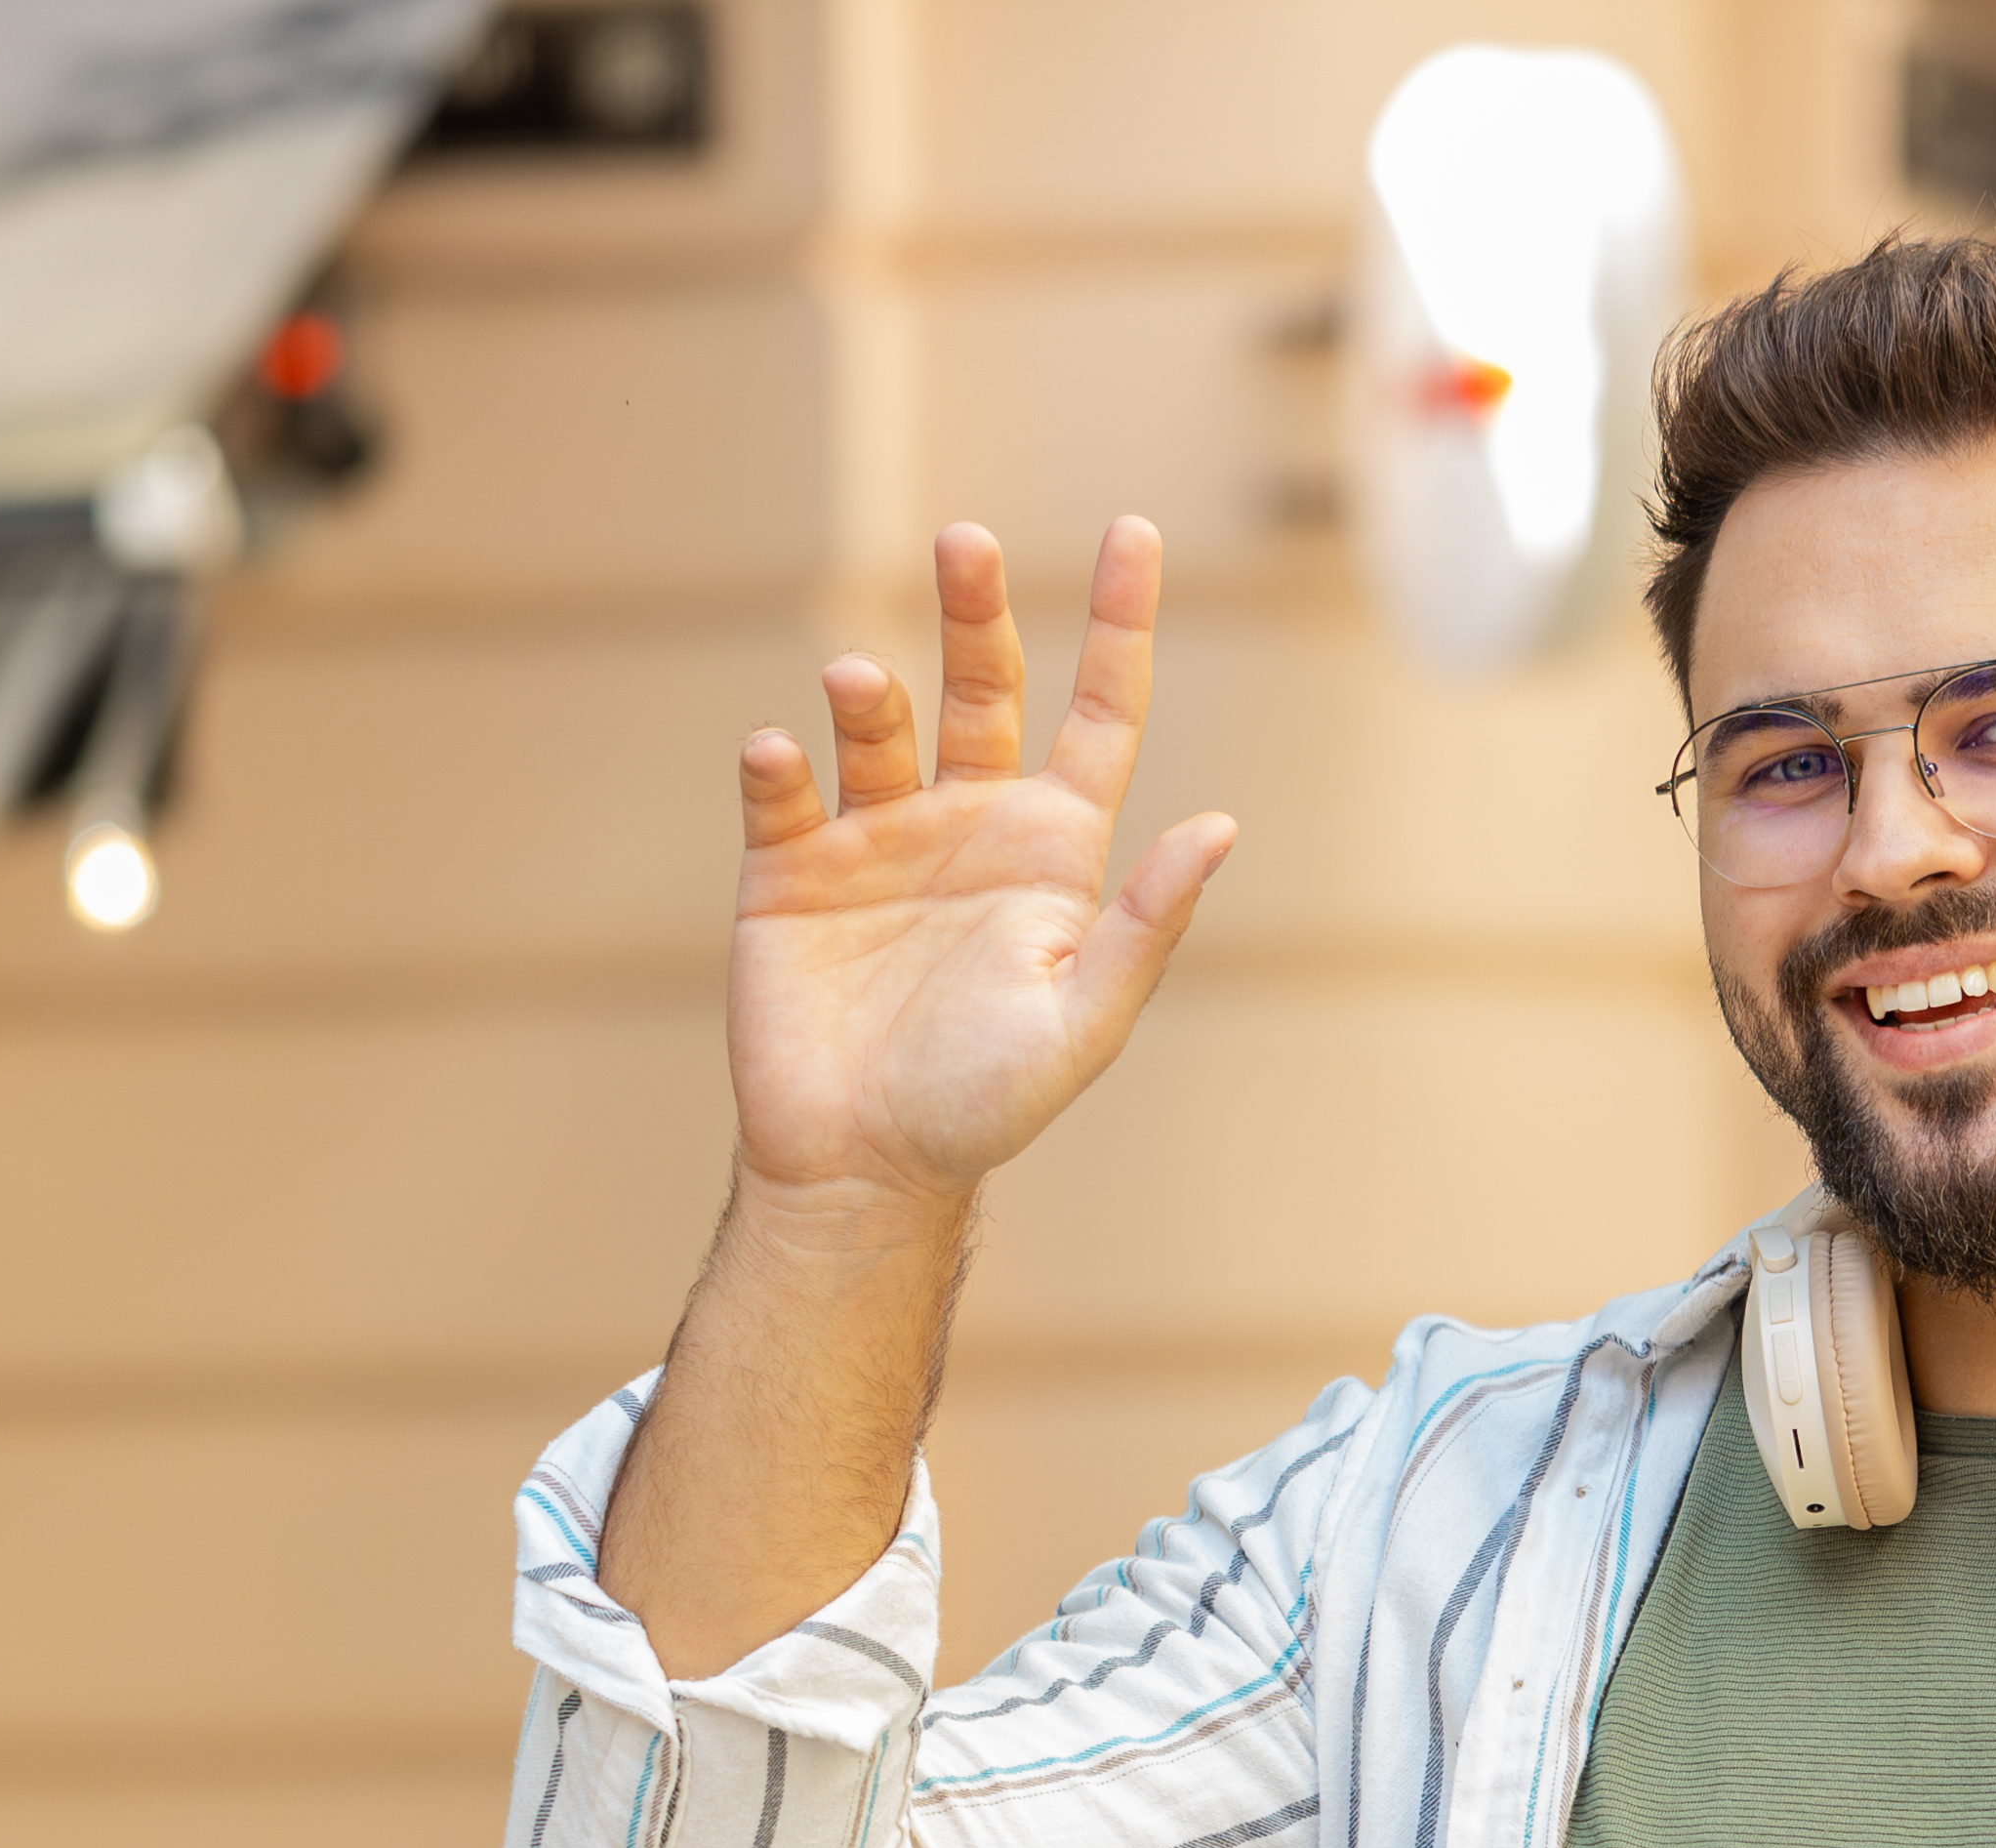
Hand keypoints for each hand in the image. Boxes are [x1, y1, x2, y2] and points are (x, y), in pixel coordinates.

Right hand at [726, 516, 1238, 1214]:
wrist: (861, 1168)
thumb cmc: (985, 1106)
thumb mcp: (1082, 1021)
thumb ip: (1145, 927)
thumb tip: (1219, 830)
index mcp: (1050, 848)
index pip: (1097, 712)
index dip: (1117, 625)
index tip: (1129, 532)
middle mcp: (965, 822)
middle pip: (980, 683)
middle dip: (975, 609)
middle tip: (965, 542)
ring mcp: (874, 838)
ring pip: (877, 725)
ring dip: (868, 693)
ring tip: (855, 682)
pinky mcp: (787, 870)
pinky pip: (781, 793)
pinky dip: (776, 764)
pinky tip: (776, 753)